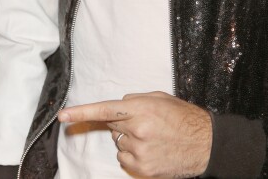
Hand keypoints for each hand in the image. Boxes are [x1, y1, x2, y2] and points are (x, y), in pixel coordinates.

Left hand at [58, 91, 211, 177]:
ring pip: (119, 143)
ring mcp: (139, 152)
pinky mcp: (142, 169)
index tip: (63, 116)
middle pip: (113, 126)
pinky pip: (124, 158)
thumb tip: (117, 107)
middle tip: (145, 123)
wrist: (205, 144)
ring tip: (153, 137)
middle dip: (122, 123)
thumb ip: (134, 100)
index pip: (105, 110)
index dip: (81, 112)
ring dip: (129, 139)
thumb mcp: (159, 98)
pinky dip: (133, 154)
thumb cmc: (183, 117)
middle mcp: (137, 131)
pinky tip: (152, 150)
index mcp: (141, 109)